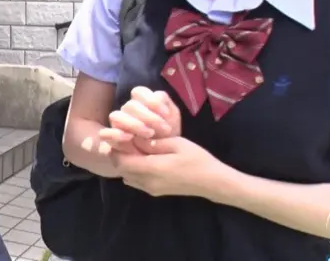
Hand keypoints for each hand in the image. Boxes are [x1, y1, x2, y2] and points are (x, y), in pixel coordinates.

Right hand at [98, 87, 181, 154]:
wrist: (164, 157)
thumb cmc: (168, 136)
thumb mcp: (172, 120)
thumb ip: (166, 105)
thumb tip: (157, 96)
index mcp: (140, 102)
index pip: (138, 92)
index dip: (152, 101)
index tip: (166, 114)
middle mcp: (127, 111)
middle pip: (130, 106)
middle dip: (148, 117)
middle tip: (164, 129)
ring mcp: (118, 125)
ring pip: (115, 116)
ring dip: (133, 124)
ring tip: (149, 134)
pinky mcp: (111, 140)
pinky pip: (105, 134)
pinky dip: (115, 134)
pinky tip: (129, 138)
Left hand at [113, 136, 227, 198]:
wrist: (212, 182)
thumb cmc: (196, 159)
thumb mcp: (176, 144)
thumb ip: (152, 142)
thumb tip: (134, 138)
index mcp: (151, 168)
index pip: (121, 161)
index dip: (117, 149)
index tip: (122, 137)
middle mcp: (147, 182)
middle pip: (122, 169)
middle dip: (121, 155)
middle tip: (128, 141)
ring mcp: (151, 189)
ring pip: (127, 176)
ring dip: (127, 164)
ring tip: (137, 150)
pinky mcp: (155, 192)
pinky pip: (136, 181)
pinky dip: (134, 171)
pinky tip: (146, 160)